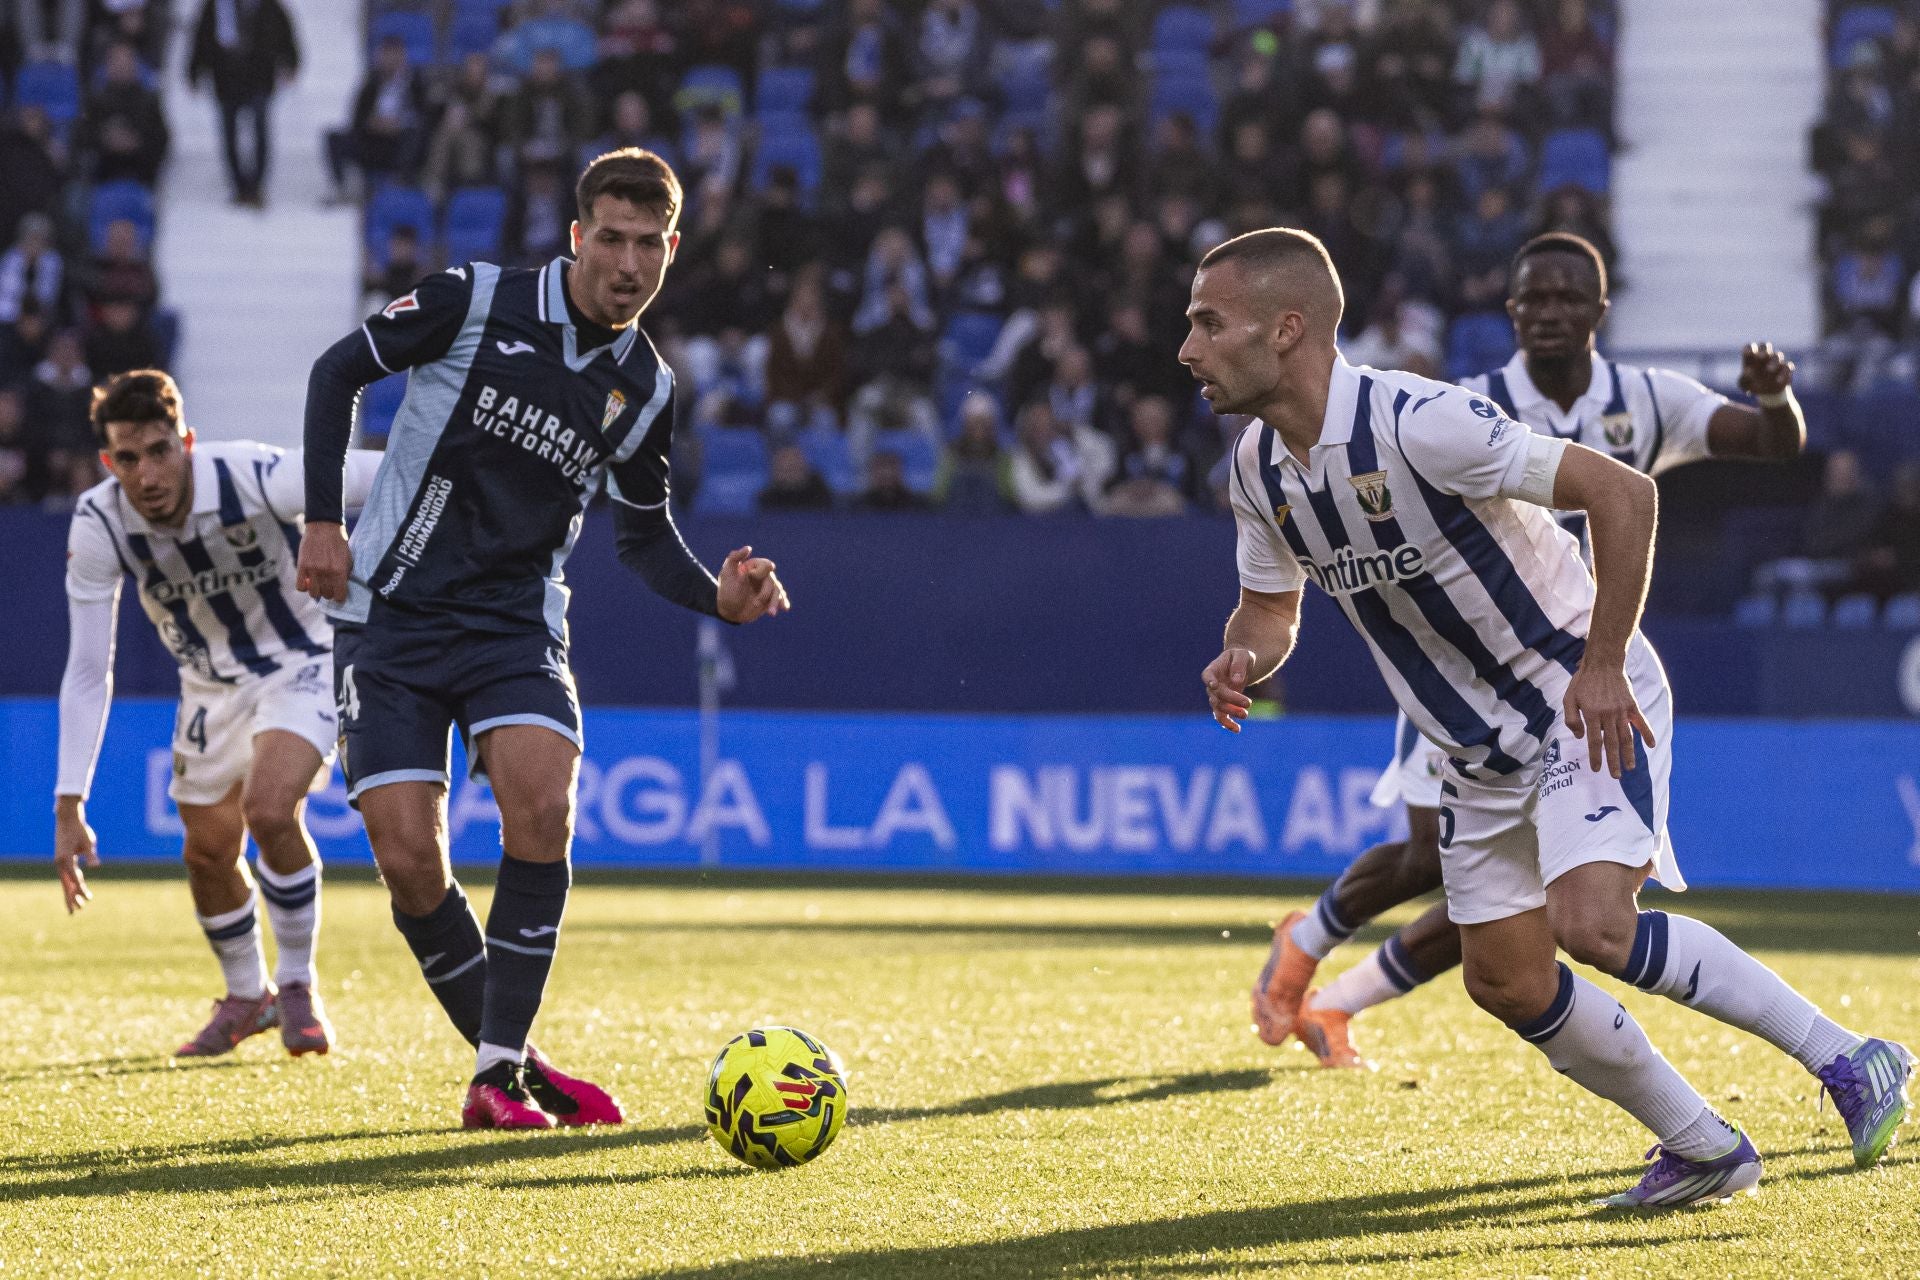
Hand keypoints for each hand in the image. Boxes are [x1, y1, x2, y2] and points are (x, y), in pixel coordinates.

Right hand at [54, 799, 99, 913]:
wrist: (68, 819)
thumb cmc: (80, 830)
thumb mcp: (88, 842)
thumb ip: (90, 855)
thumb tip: (95, 866)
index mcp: (65, 860)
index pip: (75, 879)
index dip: (81, 890)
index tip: (88, 899)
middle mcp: (60, 863)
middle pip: (66, 885)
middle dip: (71, 898)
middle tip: (75, 913)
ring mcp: (60, 862)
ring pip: (66, 881)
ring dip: (72, 893)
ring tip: (78, 906)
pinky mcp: (63, 860)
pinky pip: (68, 875)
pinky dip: (72, 883)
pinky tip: (77, 889)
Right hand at [296, 521, 351, 602]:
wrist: (324, 526)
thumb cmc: (338, 543)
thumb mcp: (348, 558)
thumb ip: (345, 574)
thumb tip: (341, 589)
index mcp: (340, 571)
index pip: (339, 596)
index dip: (339, 597)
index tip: (338, 594)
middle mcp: (326, 572)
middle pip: (326, 595)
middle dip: (328, 592)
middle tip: (328, 586)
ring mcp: (313, 570)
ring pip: (313, 593)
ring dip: (316, 591)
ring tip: (318, 584)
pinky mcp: (302, 566)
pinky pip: (300, 587)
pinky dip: (304, 587)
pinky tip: (307, 581)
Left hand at [716, 545, 789, 622]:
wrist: (728, 610)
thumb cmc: (726, 590)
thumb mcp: (727, 573)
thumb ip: (735, 558)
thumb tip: (749, 548)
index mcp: (754, 567)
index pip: (765, 565)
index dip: (761, 572)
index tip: (751, 577)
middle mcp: (763, 576)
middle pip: (773, 581)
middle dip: (766, 593)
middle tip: (755, 604)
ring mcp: (768, 588)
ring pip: (778, 591)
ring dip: (775, 601)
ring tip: (771, 613)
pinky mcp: (771, 599)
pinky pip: (781, 599)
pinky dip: (783, 602)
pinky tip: (784, 608)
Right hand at [1202, 647, 1255, 732]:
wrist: (1241, 665)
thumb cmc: (1240, 657)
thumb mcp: (1243, 655)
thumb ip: (1239, 665)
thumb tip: (1236, 681)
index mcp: (1213, 670)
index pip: (1207, 676)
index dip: (1210, 681)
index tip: (1214, 685)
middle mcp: (1211, 685)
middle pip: (1217, 695)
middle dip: (1232, 700)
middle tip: (1248, 703)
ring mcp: (1216, 697)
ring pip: (1219, 708)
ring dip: (1231, 713)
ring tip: (1245, 715)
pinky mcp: (1223, 705)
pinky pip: (1222, 717)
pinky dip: (1228, 724)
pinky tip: (1237, 729)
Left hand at [1562, 659, 1654, 778]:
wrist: (1603, 663)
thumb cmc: (1583, 682)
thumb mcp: (1569, 698)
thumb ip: (1572, 718)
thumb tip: (1580, 737)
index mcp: (1592, 714)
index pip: (1595, 741)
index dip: (1596, 757)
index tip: (1597, 769)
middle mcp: (1608, 714)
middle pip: (1612, 743)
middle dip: (1613, 761)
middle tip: (1615, 776)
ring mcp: (1622, 710)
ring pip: (1627, 736)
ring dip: (1629, 753)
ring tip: (1630, 767)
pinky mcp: (1632, 705)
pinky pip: (1641, 722)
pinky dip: (1647, 733)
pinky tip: (1651, 745)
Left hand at [1737, 342, 1793, 398]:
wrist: (1766, 392)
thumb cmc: (1752, 385)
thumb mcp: (1744, 385)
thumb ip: (1743, 378)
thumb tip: (1746, 372)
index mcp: (1752, 358)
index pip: (1749, 347)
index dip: (1749, 349)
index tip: (1747, 354)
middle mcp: (1764, 356)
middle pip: (1764, 346)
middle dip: (1763, 350)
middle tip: (1760, 357)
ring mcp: (1776, 361)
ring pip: (1777, 355)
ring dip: (1774, 361)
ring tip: (1769, 370)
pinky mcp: (1786, 369)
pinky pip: (1788, 366)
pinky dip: (1784, 372)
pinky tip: (1778, 380)